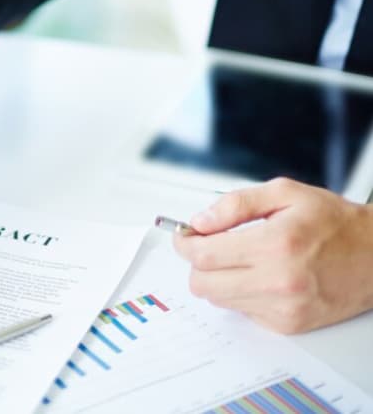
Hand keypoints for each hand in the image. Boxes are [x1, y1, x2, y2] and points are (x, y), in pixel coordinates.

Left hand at [173, 177, 372, 333]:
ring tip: (239, 259)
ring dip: (218, 278)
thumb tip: (201, 221)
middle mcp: (278, 281)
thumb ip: (235, 204)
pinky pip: (242, 311)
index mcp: (275, 244)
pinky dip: (241, 293)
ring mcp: (284, 308)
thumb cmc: (335, 223)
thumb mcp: (285, 193)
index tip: (184, 236)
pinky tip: (261, 276)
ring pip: (219, 299)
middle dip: (197, 263)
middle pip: (203, 283)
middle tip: (207, 247)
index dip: (185, 243)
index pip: (204, 254)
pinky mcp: (288, 324)